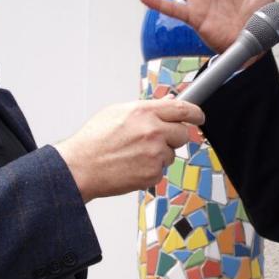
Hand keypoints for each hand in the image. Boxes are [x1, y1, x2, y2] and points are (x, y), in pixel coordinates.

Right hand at [54, 97, 204, 200]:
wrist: (79, 168)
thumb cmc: (93, 140)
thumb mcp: (117, 112)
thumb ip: (145, 109)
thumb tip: (166, 105)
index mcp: (144, 112)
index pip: (182, 109)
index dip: (195, 113)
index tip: (199, 116)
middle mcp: (152, 131)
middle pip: (182, 134)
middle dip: (174, 137)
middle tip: (156, 140)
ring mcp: (154, 154)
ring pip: (171, 154)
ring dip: (159, 155)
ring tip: (134, 155)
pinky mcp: (152, 174)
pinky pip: (160, 170)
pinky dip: (150, 170)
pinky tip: (131, 166)